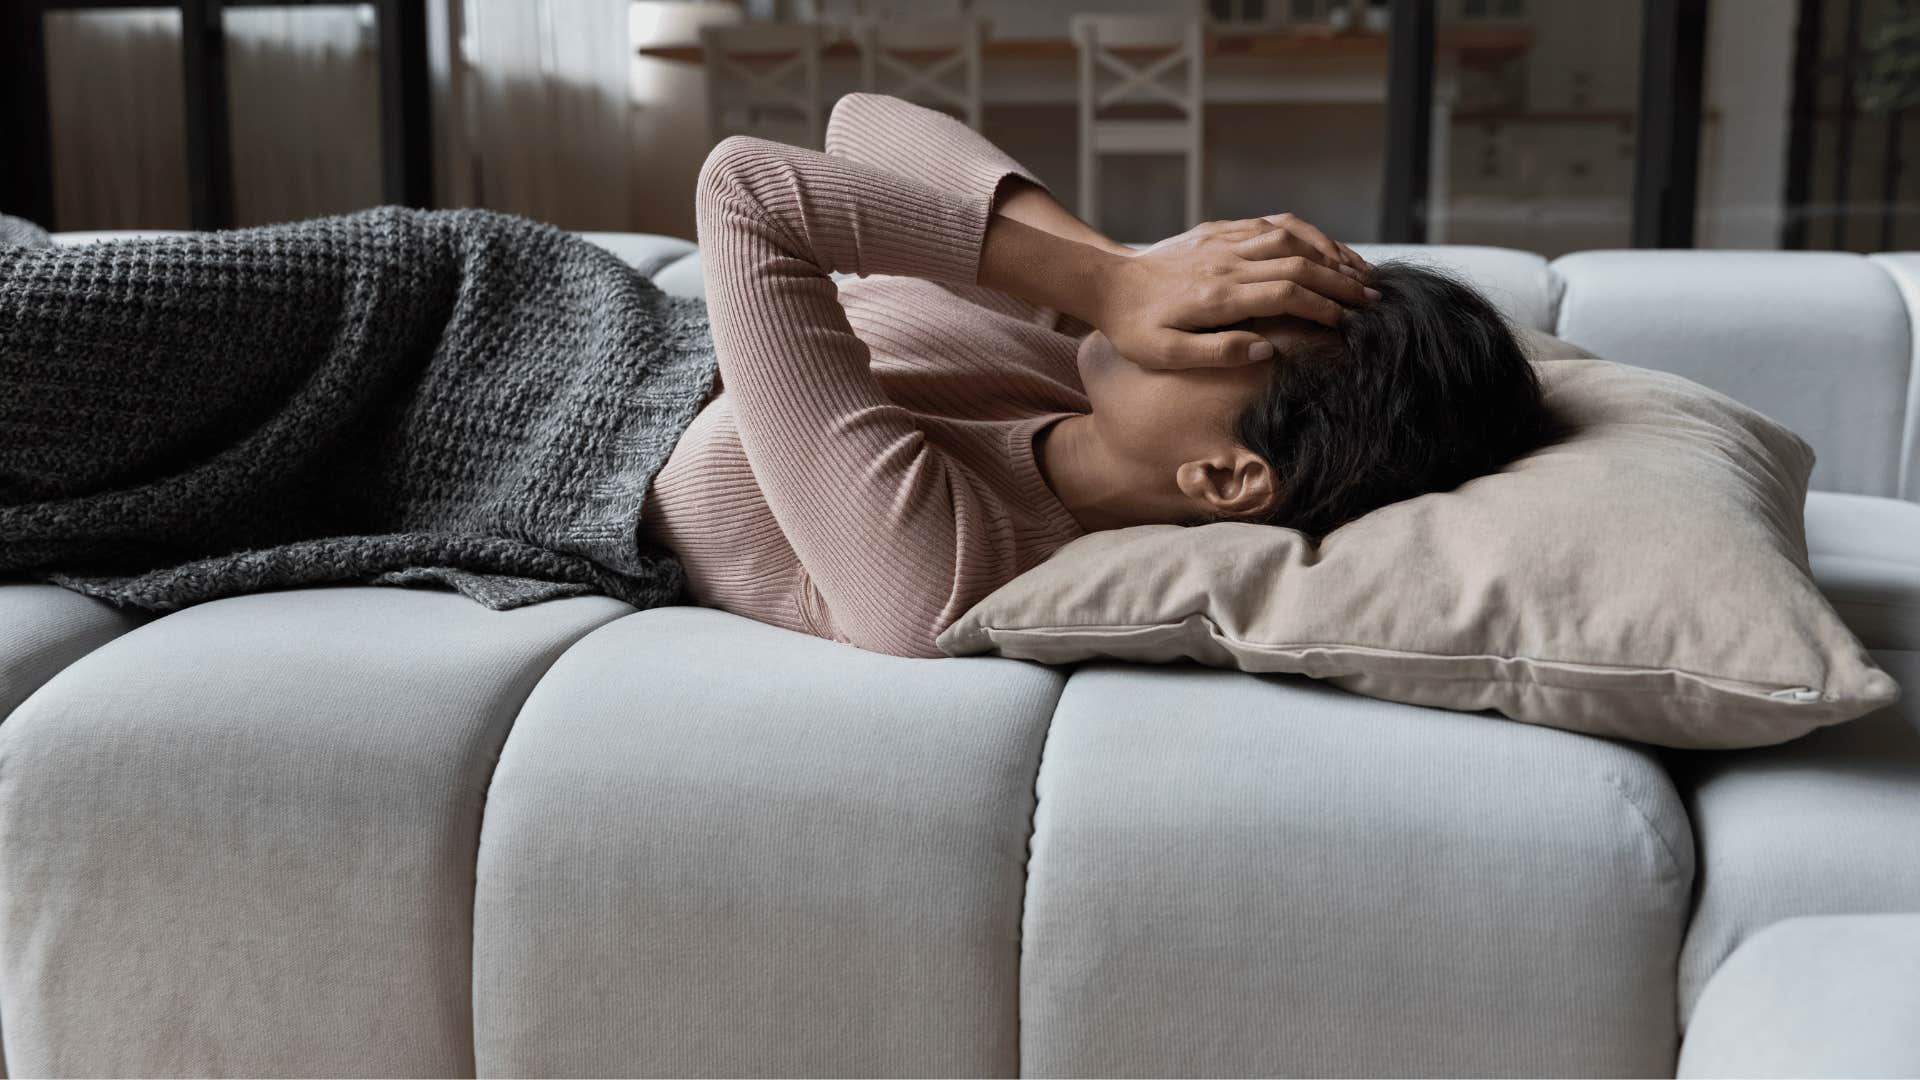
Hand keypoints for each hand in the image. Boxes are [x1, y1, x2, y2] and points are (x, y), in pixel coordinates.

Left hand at [1095, 215, 1377, 369]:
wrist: (1107, 284)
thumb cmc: (1134, 327)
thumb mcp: (1166, 354)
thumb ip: (1218, 352)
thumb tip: (1267, 350)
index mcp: (1218, 296)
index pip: (1286, 294)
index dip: (1323, 307)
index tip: (1347, 322)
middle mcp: (1226, 262)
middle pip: (1298, 264)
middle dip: (1340, 281)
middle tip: (1372, 299)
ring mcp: (1224, 242)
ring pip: (1291, 237)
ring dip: (1330, 253)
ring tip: (1359, 272)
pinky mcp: (1220, 231)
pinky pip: (1272, 225)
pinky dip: (1305, 235)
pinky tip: (1323, 248)